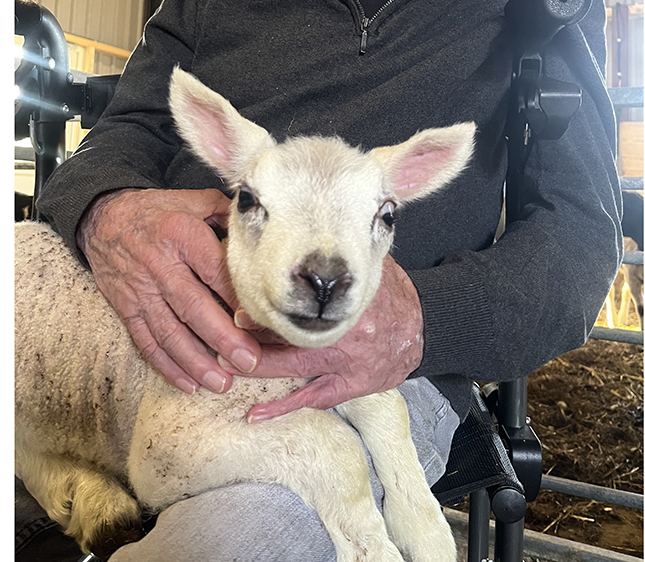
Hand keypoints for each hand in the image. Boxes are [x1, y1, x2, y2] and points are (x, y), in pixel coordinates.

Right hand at [77, 188, 259, 394]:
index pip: (215, 271)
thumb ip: (227, 217)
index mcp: (181, 235)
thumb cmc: (158, 212)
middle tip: (248, 362)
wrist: (104, 219)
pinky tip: (189, 383)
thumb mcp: (193, 201)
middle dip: (222, 338)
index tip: (261, 321)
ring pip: (169, 332)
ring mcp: (141, 290)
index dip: (237, 297)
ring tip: (222, 383)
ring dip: (196, 361)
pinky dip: (167, 365)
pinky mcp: (126, 308)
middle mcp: (160, 265)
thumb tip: (259, 237)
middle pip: (193, 306)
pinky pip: (146, 341)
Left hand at [231, 255, 423, 421]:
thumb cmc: (393, 293)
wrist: (426, 327)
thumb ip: (339, 256)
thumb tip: (306, 229)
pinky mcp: (349, 386)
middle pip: (287, 337)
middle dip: (250, 338)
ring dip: (257, 369)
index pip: (298, 304)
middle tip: (217, 336)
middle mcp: (343, 334)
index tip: (237, 304)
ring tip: (223, 367)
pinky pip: (312, 399)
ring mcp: (345, 364)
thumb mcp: (369, 264)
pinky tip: (255, 413)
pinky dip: (283, 407)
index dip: (264, 305)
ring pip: (292, 369)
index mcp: (347, 302)